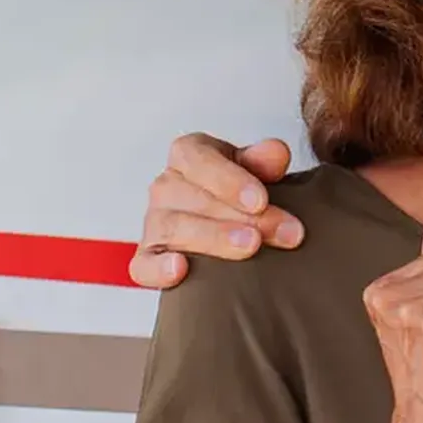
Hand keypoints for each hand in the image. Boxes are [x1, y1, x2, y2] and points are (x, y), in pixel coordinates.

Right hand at [132, 134, 304, 286]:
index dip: (230, 180)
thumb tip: (276, 153)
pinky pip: (143, 265)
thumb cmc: (239, 194)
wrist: (230, 226)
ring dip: (215, 238)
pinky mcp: (147, 259)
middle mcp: (167, 187)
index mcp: (189, 156)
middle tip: (279, 230)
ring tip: (250, 246)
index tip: (260, 200)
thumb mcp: (256, 171)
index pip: (198, 159)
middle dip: (241, 216)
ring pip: (174, 227)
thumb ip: (265, 161)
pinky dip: (159, 269)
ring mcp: (154, 223)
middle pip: (193, 197)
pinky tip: (181, 269)